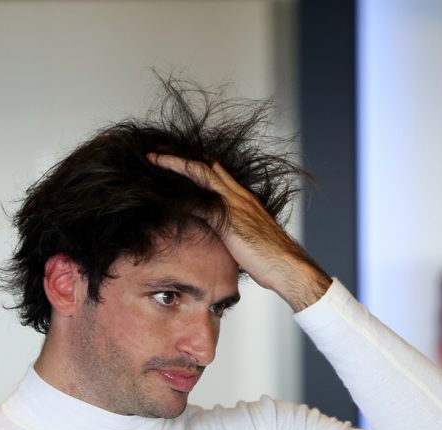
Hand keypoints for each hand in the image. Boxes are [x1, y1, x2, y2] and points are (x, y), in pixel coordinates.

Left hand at [147, 153, 330, 311]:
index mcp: (244, 199)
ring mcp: (234, 205)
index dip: (195, 164)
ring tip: (154, 159)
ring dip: (176, 165)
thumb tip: (221, 238)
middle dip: (180, 156)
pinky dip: (181, 197)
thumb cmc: (271, 259)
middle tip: (157, 151)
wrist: (287, 266)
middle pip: (206, 165)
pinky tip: (164, 195)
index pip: (216, 172)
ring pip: (201, 174)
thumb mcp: (248, 240)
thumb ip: (233, 232)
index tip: (176, 160)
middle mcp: (239, 196)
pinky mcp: (229, 220)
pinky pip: (200, 203)